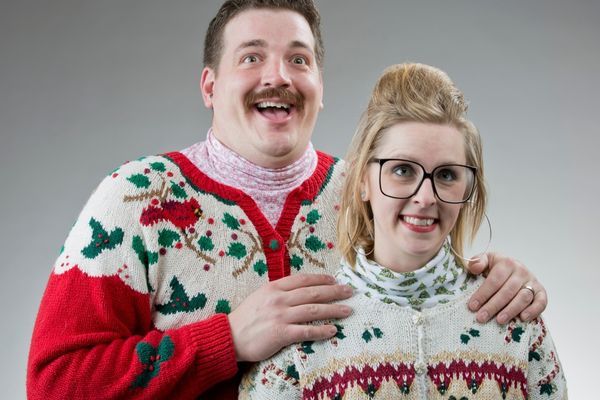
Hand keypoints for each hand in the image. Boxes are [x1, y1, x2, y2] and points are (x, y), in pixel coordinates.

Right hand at [228, 274, 352, 361]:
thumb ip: (279, 292)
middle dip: (334, 291)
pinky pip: (306, 331)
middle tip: (350, 292)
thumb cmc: (245, 317)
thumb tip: (299, 290)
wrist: (229, 337)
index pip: (303, 279)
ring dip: (333, 310)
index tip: (335, 280)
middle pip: (313, 293)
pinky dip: (321, 331)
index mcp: (274, 288)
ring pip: (313, 310)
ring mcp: (280, 316)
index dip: (321, 279)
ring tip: (347, 310)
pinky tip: (333, 331)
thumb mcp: (260, 296)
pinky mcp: (281, 334)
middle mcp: (279, 299)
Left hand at [466, 252, 546, 323]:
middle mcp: (521, 271)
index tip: (472, 306)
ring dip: (511, 310)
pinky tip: (523, 319)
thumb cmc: (496, 267)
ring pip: (523, 297)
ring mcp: (532, 281)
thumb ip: (477, 262)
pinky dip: (534, 310)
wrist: (513, 268)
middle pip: (507, 291)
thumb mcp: (485, 260)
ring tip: (499, 320)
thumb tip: (475, 267)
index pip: (494, 280)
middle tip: (482, 317)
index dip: (483, 294)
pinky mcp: (541, 291)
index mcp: (506, 263)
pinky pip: (541, 302)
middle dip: (493, 306)